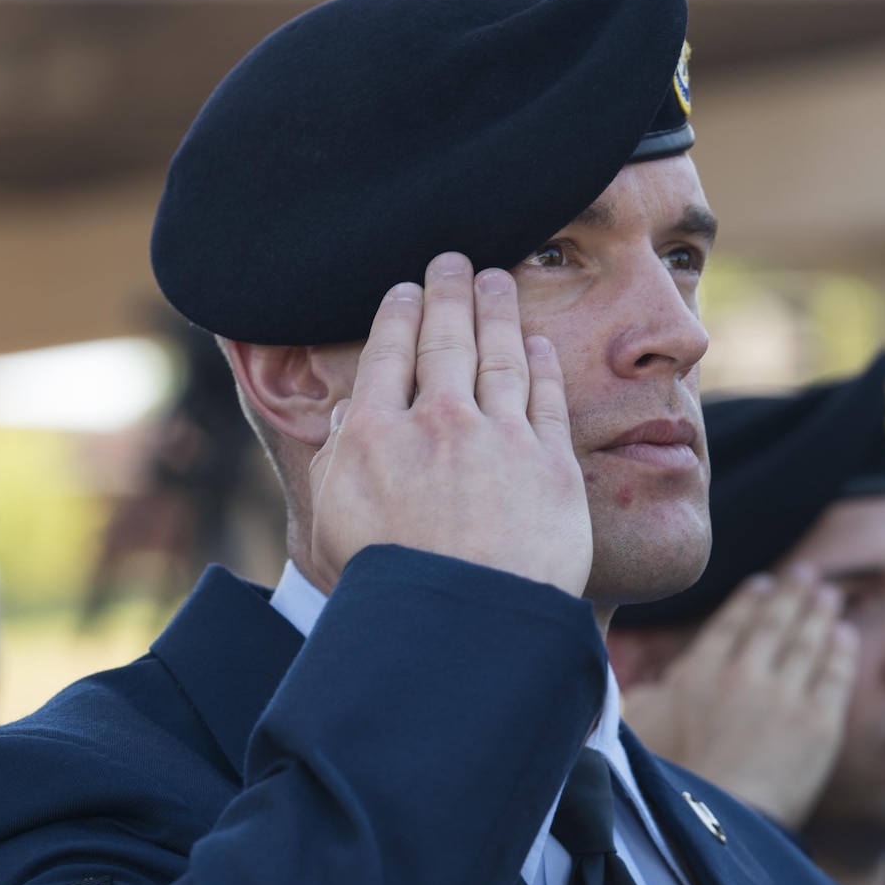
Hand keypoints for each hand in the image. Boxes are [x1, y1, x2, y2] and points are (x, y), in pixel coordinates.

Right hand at [303, 253, 591, 595]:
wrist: (463, 625)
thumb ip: (334, 466)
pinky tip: (539, 344)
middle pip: (445, 339)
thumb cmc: (389, 589)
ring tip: (499, 279)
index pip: (387, 353)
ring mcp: (500, 439)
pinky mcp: (551, 465)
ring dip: (499, 310)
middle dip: (449, 291)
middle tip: (454, 260)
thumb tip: (345, 419)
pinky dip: (542, 365)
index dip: (398, 312)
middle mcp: (438, 423)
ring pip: (500, 355)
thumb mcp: (332, 526)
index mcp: (374, 436)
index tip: (405, 289)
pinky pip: (546, 399)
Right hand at [623, 568, 856, 829]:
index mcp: (697, 674)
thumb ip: (644, 698)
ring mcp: (784, 696)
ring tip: (830, 596)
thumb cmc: (668, 784)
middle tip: (806, 575)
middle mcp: (742, 674)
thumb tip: (647, 681)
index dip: (749, 601)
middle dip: (792, 595)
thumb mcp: (634, 731)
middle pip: (774, 623)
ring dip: (820, 613)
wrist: (714, 825)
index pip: (730, 624)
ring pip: (807, 641)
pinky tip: (846, 634)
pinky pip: (834, 674)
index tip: (763, 583)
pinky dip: (841, 650)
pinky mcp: (818, 723)